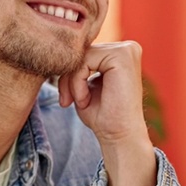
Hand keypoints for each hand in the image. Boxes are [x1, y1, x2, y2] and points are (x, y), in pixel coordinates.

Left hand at [56, 42, 156, 185]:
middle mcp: (127, 48)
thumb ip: (78, 66)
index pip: (83, 52)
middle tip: (66, 101)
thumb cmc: (102, 116)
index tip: (66, 98)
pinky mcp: (121, 56)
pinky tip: (84, 100)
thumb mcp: (85, 85)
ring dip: (72, 82)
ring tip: (79, 102)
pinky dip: (77, 83)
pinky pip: (84, 61)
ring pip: (80, 56)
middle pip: (81, 52)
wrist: (119, 137)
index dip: (69, 73)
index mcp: (121, 53)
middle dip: (67, 77)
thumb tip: (58, 48)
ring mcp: (127, 50)